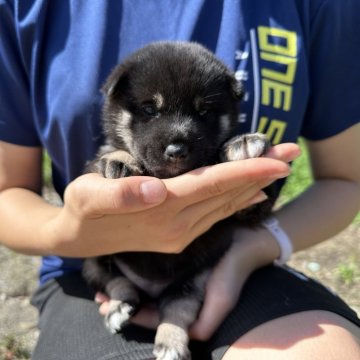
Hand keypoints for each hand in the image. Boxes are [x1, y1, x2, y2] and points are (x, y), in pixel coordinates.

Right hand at [94, 143, 299, 333]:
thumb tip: (154, 188)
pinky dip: (237, 203)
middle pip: (228, 193)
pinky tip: (253, 196)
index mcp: (162, 206)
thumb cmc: (83, 209)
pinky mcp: (179, 235)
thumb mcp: (89, 196)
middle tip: (293, 152)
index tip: (278, 158)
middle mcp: (178, 223)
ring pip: (226, 204)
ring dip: (254, 185)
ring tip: (279, 168)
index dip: (246, 170)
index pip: (212, 184)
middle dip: (261, 172)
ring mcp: (181, 232)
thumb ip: (121, 194)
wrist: (79, 237)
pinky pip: (216, 216)